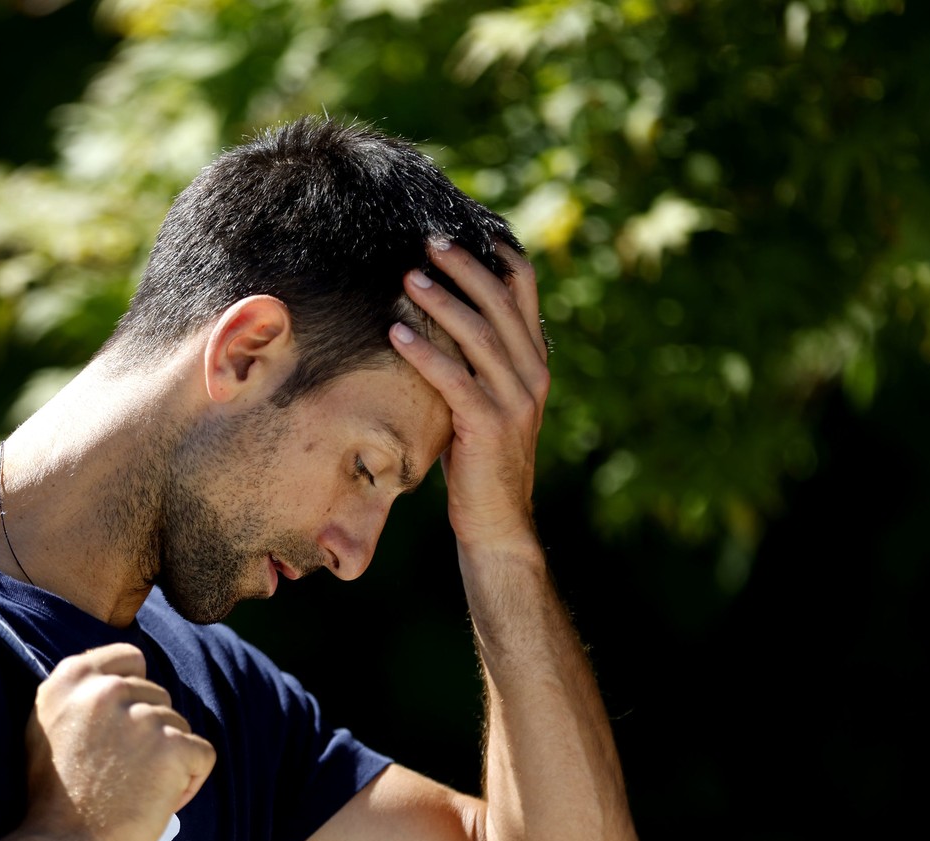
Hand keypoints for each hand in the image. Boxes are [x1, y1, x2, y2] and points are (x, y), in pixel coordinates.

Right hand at [22, 643, 216, 840]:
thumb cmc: (56, 797)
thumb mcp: (48, 725)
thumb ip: (80, 693)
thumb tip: (122, 677)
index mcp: (72, 678)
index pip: (130, 658)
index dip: (134, 695)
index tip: (120, 731)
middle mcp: (107, 689)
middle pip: (158, 697)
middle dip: (149, 734)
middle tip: (119, 775)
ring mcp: (142, 716)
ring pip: (180, 726)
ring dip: (167, 760)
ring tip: (133, 792)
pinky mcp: (173, 746)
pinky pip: (202, 755)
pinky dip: (189, 781)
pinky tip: (157, 801)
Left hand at [389, 239, 549, 553]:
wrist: (497, 521)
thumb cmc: (479, 459)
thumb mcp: (483, 400)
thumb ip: (475, 362)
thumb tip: (438, 318)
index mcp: (534, 362)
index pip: (524, 293)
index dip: (498, 256)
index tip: (465, 229)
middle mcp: (532, 375)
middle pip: (501, 303)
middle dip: (464, 267)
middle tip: (429, 240)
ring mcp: (515, 400)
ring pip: (479, 335)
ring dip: (441, 301)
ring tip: (407, 278)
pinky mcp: (488, 426)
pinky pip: (454, 379)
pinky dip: (424, 353)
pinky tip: (395, 334)